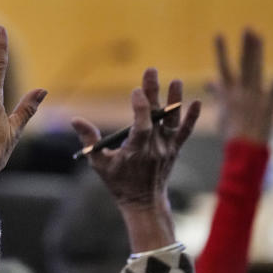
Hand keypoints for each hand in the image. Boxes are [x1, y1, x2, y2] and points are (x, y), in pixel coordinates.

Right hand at [72, 69, 200, 251]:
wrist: (144, 202)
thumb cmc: (118, 182)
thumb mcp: (99, 164)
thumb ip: (89, 140)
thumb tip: (75, 120)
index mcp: (136, 150)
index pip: (141, 125)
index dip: (140, 107)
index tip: (136, 89)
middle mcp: (155, 148)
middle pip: (155, 116)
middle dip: (153, 92)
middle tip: (151, 70)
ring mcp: (167, 148)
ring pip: (172, 121)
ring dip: (175, 100)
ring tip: (176, 81)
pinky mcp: (174, 149)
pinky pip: (185, 132)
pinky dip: (191, 118)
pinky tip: (197, 102)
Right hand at [210, 29, 272, 142]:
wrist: (244, 148)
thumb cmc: (229, 132)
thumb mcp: (220, 110)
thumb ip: (218, 93)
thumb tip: (210, 81)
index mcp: (227, 93)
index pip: (223, 67)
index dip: (221, 50)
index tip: (219, 34)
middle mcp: (241, 91)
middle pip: (243, 64)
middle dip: (245, 46)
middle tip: (248, 28)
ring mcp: (256, 96)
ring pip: (256, 69)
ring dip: (257, 52)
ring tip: (258, 35)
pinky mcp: (269, 104)